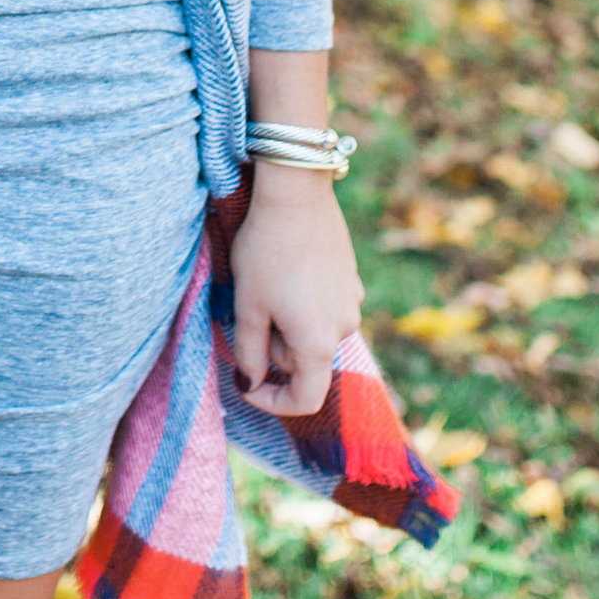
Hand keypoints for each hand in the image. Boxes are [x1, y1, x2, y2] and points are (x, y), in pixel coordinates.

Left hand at [229, 168, 361, 417]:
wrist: (296, 195)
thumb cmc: (266, 252)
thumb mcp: (248, 306)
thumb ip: (248, 353)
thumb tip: (249, 383)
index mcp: (317, 343)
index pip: (306, 399)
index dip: (273, 402)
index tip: (246, 384)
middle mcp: (343, 327)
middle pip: (305, 362)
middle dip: (274, 347)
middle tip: (250, 307)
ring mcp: (352, 301)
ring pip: (312, 332)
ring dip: (288, 323)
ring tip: (267, 284)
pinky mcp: (351, 279)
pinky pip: (323, 307)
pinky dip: (303, 302)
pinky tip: (286, 270)